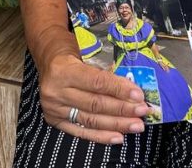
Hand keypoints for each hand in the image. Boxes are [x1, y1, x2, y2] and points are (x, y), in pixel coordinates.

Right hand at [37, 52, 151, 144]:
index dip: (119, 90)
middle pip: (95, 103)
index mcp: (64, 70)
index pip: (97, 82)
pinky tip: (118, 137)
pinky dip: (101, 136)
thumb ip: (104, 72)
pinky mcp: (55, 120)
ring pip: (91, 120)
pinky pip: (82, 132)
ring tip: (136, 125)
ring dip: (117, 124)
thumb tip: (131, 88)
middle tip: (142, 112)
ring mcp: (54, 108)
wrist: (49, 60)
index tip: (138, 95)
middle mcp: (56, 91)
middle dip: (122, 109)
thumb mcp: (85, 55)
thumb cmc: (72, 55)